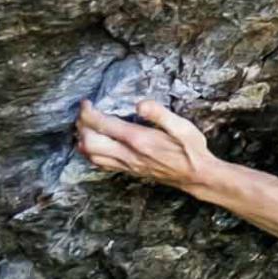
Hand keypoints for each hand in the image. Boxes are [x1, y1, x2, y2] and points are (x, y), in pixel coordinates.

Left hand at [75, 98, 214, 189]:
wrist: (196, 176)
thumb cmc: (191, 150)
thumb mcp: (182, 127)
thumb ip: (160, 114)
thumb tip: (140, 103)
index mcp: (139, 139)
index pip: (102, 125)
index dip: (88, 112)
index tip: (87, 102)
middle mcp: (128, 154)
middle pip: (89, 142)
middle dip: (81, 125)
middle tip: (85, 113)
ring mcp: (127, 165)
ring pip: (92, 156)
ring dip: (83, 140)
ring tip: (86, 126)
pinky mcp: (129, 171)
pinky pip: (101, 164)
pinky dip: (91, 153)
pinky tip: (94, 144)